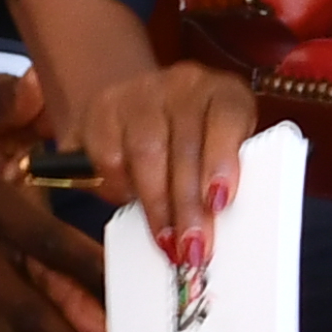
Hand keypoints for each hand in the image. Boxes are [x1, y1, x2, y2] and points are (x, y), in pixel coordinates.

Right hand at [66, 56, 259, 307]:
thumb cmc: (195, 140)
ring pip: (146, 152)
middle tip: (191, 247)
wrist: (143, 104)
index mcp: (224, 93)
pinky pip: (110, 155)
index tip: (220, 202)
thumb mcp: (220, 150)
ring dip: (157, 205)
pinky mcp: (103, 108)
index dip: (224, 160)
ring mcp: (141, 92)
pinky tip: (130, 202)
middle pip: (185, 146)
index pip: (227, 118)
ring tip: (166, 240)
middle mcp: (184, 85)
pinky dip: (120, 187)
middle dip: (188, 205)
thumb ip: (223, 179)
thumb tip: (224, 230)